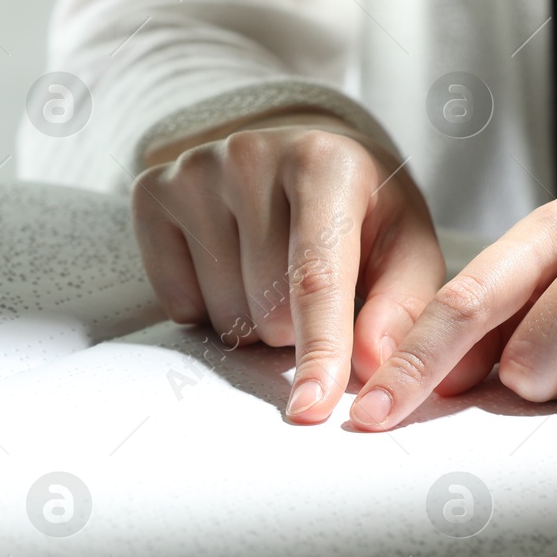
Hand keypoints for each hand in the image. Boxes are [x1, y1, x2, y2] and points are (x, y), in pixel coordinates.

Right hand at [132, 113, 444, 422]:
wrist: (297, 148)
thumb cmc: (361, 209)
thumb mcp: (404, 245)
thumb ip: (403, 308)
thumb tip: (374, 366)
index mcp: (323, 164)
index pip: (315, 278)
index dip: (318, 350)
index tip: (311, 408)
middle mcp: (251, 156)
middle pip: (266, 307)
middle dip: (295, 329)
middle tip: (310, 290)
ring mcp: (194, 172)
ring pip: (221, 313)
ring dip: (252, 321)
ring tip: (271, 274)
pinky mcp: (152, 193)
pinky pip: (177, 301)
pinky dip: (206, 307)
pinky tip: (229, 267)